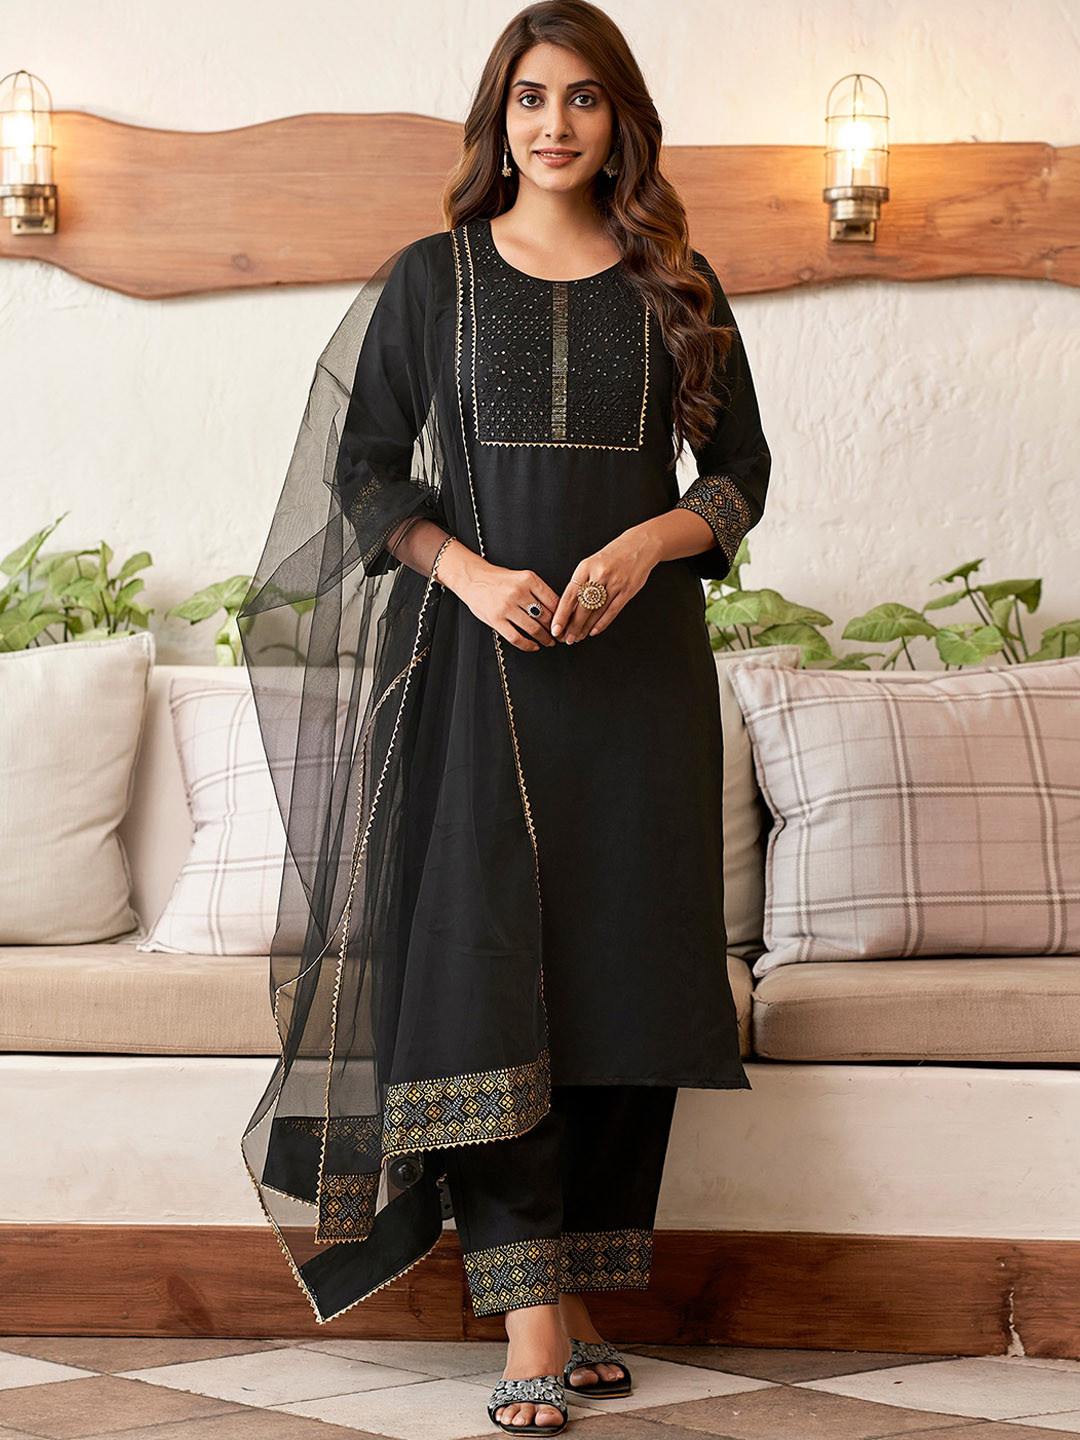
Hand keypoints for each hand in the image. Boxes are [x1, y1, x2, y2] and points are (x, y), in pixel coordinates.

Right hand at [437, 542, 561, 651]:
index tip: (566, 624)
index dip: (563, 616)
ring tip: (549, 642)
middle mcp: (518, 592)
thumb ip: (538, 591)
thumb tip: (557, 611)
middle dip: (555, 630)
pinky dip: (528, 645)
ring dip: (545, 639)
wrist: (473, 578)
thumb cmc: (499, 579)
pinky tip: (534, 646)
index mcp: (529, 579)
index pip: (554, 601)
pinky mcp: (496, 619)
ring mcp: (507, 607)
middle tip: (560, 636)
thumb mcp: (522, 578)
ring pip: (534, 629)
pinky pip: (516, 638)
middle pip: (546, 616)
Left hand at [551, 528, 661, 643]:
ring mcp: (615, 583)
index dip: (561, 614)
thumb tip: (568, 608)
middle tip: (566, 638)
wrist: (639, 545)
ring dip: (585, 627)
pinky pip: (612, 611)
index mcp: (586, 567)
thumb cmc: (612, 555)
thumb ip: (581, 583)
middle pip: (582, 607)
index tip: (555, 628)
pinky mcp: (627, 590)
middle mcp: (599, 575)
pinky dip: (602, 623)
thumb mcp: (591, 563)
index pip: (569, 595)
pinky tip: (593, 631)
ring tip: (578, 637)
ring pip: (596, 611)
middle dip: (573, 626)